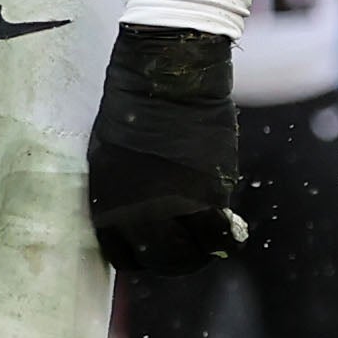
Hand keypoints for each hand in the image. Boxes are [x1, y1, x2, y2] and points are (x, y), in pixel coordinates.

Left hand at [89, 23, 241, 270]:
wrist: (164, 77)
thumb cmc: (133, 103)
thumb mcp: (109, 153)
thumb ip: (120, 187)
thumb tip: (136, 208)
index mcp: (105, 203)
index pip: (123, 256)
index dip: (143, 254)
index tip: (157, 245)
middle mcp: (134, 214)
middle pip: (159, 261)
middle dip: (176, 260)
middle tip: (191, 249)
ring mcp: (170, 209)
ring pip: (191, 256)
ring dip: (202, 252)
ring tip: (210, 240)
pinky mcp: (205, 197)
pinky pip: (219, 238)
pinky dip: (228, 238)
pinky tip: (231, 227)